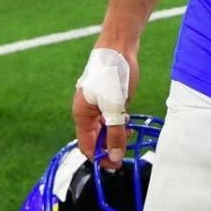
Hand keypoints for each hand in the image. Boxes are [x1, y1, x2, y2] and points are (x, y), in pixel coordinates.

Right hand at [73, 47, 138, 168]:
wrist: (119, 46)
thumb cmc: (113, 74)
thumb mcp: (115, 108)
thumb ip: (115, 134)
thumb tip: (114, 156)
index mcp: (81, 114)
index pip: (86, 146)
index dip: (100, 158)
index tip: (116, 164)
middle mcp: (86, 112)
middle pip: (95, 139)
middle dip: (109, 147)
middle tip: (125, 151)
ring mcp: (97, 105)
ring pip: (104, 129)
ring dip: (115, 135)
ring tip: (129, 135)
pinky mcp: (108, 99)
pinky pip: (111, 118)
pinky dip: (119, 124)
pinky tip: (128, 123)